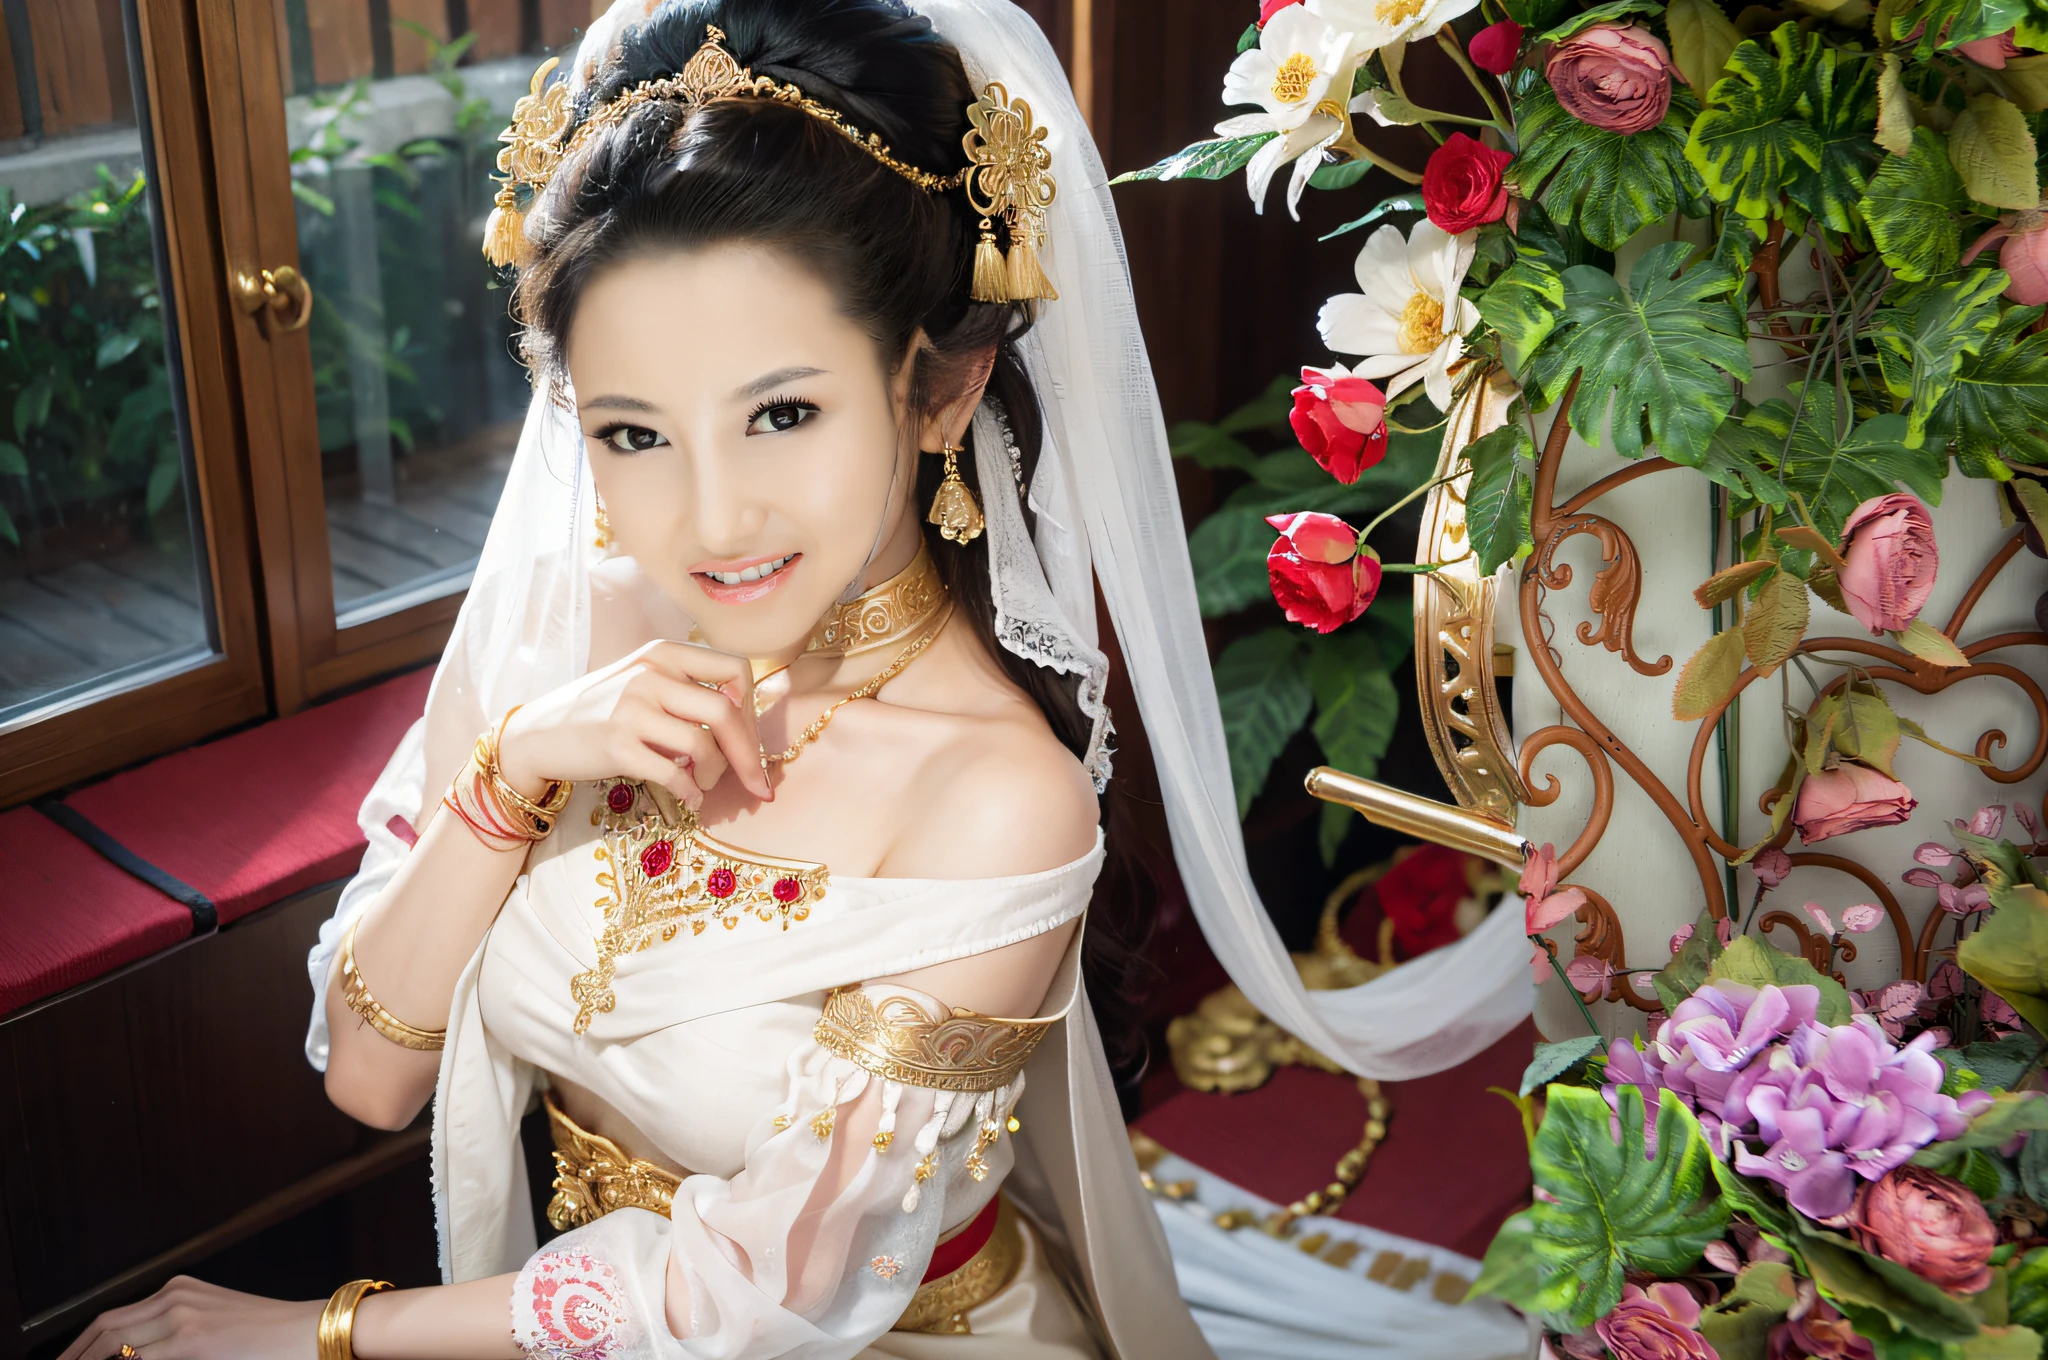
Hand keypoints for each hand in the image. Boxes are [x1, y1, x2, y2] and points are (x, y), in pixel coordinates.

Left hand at [57, 1277, 320, 1359]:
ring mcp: (182, 1318)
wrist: (308, 1331)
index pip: (113, 1317)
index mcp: (180, 1289)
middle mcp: (176, 1296)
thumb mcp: (214, 1322)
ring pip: (115, 1346)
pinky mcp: (192, 1341)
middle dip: (75, 1356)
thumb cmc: (268, 1333)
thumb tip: (138, 1355)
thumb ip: (174, 1333)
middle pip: (106, 1327)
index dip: (82, 1345)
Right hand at [496, 639, 770, 809]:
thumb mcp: (645, 682)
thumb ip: (688, 689)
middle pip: (727, 712)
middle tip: (757, 784)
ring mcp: (631, 707)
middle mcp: (650, 673)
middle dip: (749, 756)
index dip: (751, 709)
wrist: (540, 734)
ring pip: (704, 745)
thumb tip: (747, 724)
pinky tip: (690, 798)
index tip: (748, 739)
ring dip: (715, 774)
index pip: (736, 670)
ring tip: (704, 784)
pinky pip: (675, 773)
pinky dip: (691, 791)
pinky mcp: (617, 744)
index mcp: (664, 653)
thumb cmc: (603, 712)